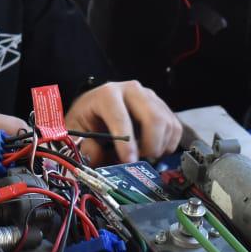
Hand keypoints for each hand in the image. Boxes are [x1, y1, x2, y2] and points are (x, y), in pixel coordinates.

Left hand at [66, 81, 182, 164]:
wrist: (97, 108)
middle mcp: (132, 90)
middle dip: (150, 145)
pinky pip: (175, 128)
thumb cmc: (87, 120)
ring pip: (167, 124)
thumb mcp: (75, 131)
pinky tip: (152, 149)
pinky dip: (168, 144)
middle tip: (140, 160)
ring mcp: (150, 96)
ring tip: (142, 155)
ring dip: (159, 146)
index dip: (126, 143)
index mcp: (107, 94)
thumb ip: (82, 145)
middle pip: (154, 117)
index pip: (120, 117)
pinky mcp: (162, 106)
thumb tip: (97, 156)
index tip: (129, 161)